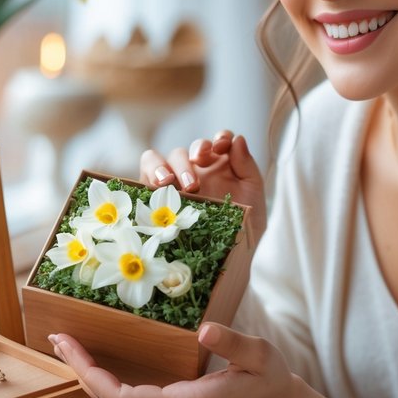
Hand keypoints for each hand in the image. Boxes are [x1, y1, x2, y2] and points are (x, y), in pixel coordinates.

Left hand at [50, 325, 359, 397]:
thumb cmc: (271, 379)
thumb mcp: (261, 354)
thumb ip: (233, 343)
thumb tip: (204, 329)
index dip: (90, 375)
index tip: (69, 345)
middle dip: (80, 371)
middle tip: (57, 338)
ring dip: (89, 377)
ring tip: (69, 345)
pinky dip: (105, 381)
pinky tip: (96, 361)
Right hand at [140, 130, 265, 242]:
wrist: (230, 260)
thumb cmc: (245, 230)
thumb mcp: (252, 197)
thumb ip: (246, 166)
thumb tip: (237, 139)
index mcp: (220, 167)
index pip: (216, 142)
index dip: (218, 138)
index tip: (220, 146)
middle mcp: (195, 171)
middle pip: (187, 150)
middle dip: (188, 160)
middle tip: (194, 184)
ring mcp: (173, 184)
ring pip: (159, 158)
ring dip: (163, 165)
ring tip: (168, 182)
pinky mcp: (154, 197)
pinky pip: (144, 177)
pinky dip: (148, 175)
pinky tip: (156, 187)